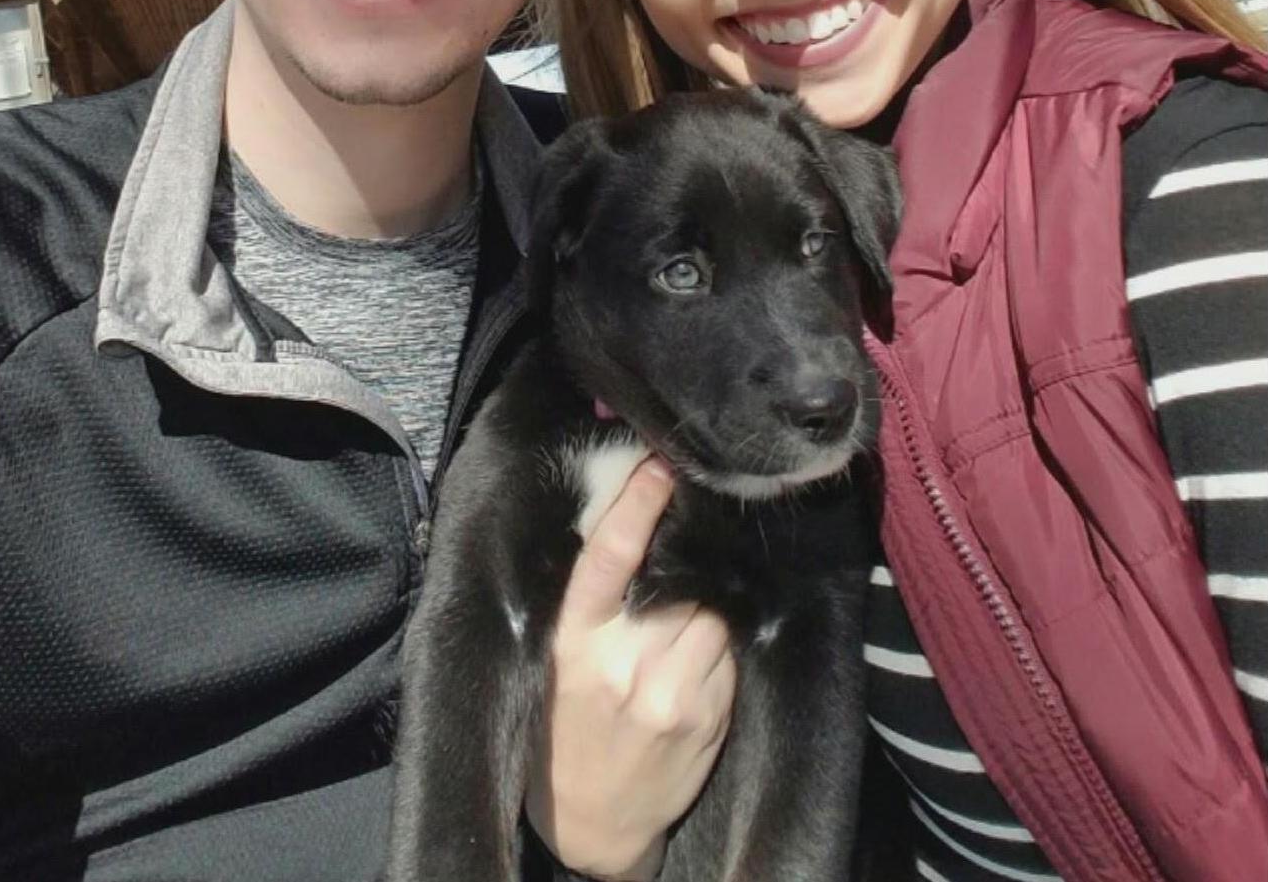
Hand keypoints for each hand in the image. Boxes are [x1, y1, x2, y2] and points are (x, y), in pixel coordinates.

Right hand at [525, 456, 735, 879]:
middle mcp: (624, 661)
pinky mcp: (709, 714)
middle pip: (677, 576)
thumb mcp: (558, 659)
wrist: (593, 824)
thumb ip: (590, 603)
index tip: (658, 464)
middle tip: (686, 538)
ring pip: (713, 610)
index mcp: (575, 639)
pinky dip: (721, 642)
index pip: (608, 554)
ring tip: (686, 614)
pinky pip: (729, 652)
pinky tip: (699, 655)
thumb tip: (631, 527)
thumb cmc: (567, 727)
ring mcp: (672, 690)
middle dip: (685, 556)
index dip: (636, 503)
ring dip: (708, 602)